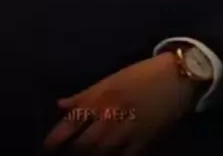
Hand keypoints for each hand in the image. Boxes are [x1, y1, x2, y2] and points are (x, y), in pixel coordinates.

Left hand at [43, 52, 198, 153]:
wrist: (176, 78)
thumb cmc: (140, 74)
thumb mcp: (110, 80)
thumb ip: (84, 95)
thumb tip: (60, 105)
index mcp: (101, 98)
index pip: (71, 122)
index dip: (56, 138)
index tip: (47, 148)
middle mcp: (110, 116)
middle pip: (83, 143)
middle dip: (71, 153)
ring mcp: (127, 132)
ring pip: (101, 154)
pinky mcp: (144, 143)